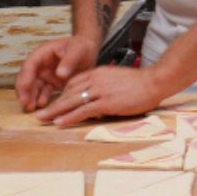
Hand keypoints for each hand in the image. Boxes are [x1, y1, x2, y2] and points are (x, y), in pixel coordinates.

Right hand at [17, 35, 99, 113]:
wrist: (88, 51)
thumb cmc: (81, 47)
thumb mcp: (78, 50)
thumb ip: (69, 61)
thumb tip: (59, 75)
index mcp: (43, 53)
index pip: (29, 65)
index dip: (25, 78)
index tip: (25, 90)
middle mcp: (40, 64)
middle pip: (26, 78)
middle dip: (24, 91)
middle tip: (25, 104)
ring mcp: (45, 74)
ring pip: (33, 87)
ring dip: (30, 97)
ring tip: (31, 108)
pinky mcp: (51, 83)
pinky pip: (43, 92)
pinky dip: (41, 99)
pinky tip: (43, 105)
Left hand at [37, 64, 165, 126]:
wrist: (155, 82)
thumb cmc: (140, 83)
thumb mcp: (117, 80)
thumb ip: (104, 86)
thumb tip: (97, 100)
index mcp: (98, 73)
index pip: (73, 83)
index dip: (61, 95)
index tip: (54, 104)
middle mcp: (95, 80)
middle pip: (68, 92)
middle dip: (53, 104)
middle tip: (40, 114)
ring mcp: (100, 91)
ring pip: (71, 101)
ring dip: (55, 111)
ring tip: (43, 119)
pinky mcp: (106, 102)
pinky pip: (83, 110)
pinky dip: (69, 117)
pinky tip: (60, 122)